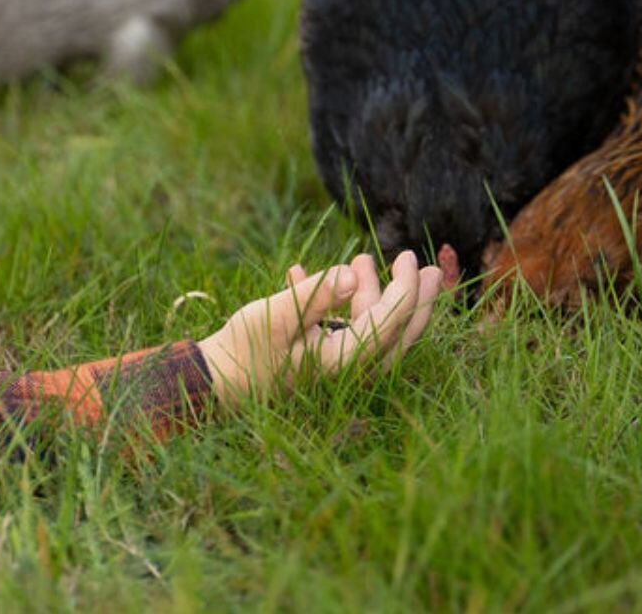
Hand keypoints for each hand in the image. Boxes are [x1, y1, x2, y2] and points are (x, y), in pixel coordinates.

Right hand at [196, 251, 442, 405]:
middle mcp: (350, 367)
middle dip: (414, 298)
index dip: (407, 289)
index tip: (407, 258)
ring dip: (370, 294)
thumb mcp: (274, 316)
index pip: (391, 322)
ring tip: (358, 260)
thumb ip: (314, 295)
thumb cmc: (243, 350)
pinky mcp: (323, 360)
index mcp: (344, 360)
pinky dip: (339, 305)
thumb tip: (350, 275)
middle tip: (426, 266)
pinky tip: (308, 276)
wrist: (215, 383)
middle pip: (399, 333)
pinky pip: (346, 330)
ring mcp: (338, 366)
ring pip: (374, 329)